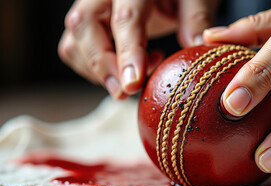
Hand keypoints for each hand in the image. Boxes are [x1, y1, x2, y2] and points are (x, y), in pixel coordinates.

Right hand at [58, 0, 216, 98]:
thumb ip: (196, 16)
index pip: (125, 18)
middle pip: (84, 25)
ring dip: (98, 69)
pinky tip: (123, 71)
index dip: (128, 53)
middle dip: (103, 64)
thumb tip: (196, 44)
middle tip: (126, 91)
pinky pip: (74, 48)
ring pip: (75, 39)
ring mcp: (92, 7)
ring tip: (137, 76)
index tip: (133, 84)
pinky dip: (93, 69)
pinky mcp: (88, 23)